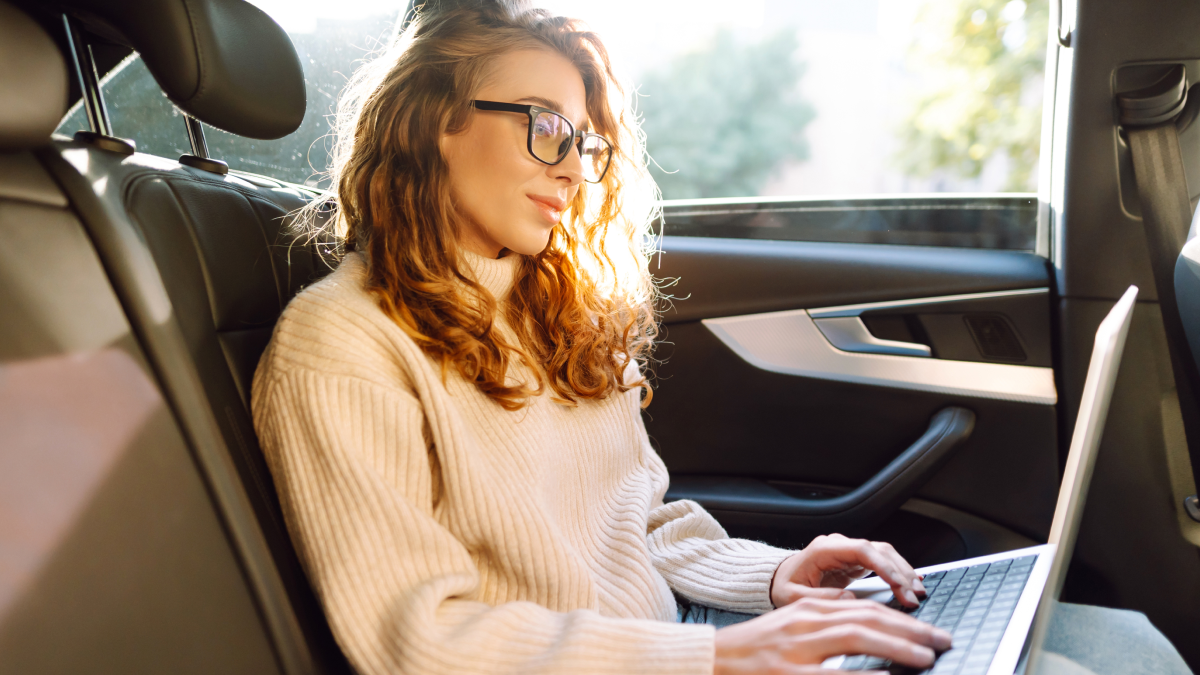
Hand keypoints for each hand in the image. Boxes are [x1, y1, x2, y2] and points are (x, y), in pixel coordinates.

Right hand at [713, 597, 951, 674]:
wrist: (710, 660)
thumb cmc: (753, 650)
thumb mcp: (792, 628)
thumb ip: (826, 624)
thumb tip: (869, 627)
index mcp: (808, 609)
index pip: (866, 607)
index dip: (902, 618)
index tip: (929, 630)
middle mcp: (805, 622)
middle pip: (868, 618)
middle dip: (911, 630)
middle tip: (942, 641)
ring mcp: (796, 649)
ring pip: (856, 636)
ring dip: (897, 646)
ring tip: (926, 657)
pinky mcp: (789, 674)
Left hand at [770, 534, 925, 608]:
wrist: (778, 579)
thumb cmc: (784, 586)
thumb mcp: (794, 597)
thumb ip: (820, 597)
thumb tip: (849, 599)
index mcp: (823, 549)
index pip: (861, 550)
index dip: (883, 566)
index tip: (899, 584)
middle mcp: (838, 545)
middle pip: (878, 550)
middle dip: (900, 571)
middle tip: (914, 595)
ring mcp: (848, 551)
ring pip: (884, 553)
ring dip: (903, 571)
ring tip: (918, 591)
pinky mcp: (854, 561)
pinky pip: (882, 562)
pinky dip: (898, 572)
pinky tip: (911, 583)